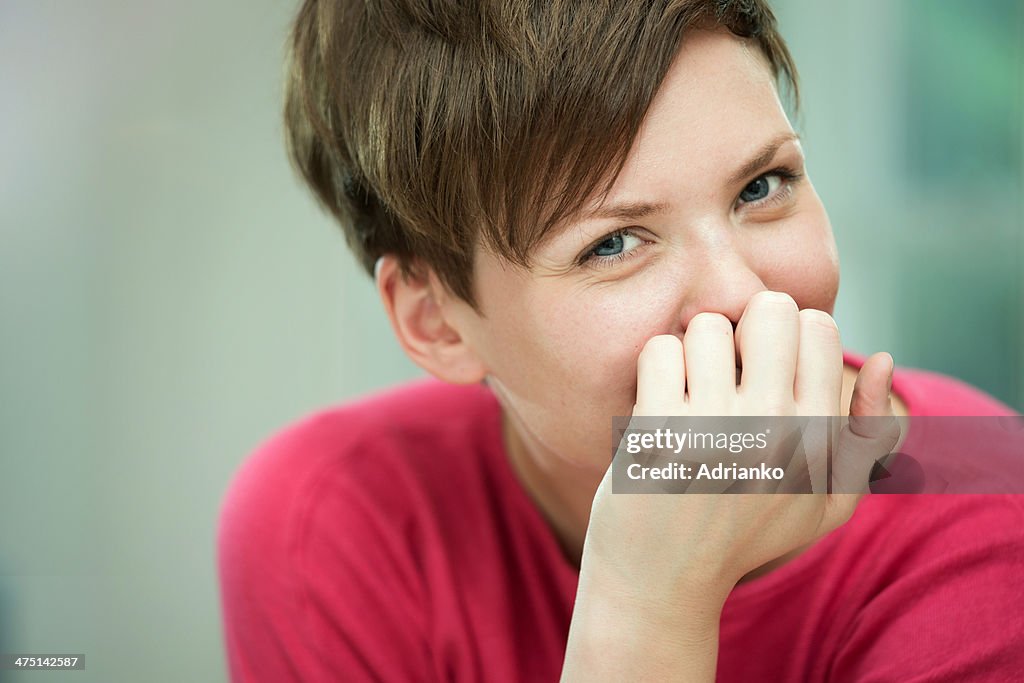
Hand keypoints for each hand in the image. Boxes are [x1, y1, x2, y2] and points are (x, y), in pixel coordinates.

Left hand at [585, 290, 899, 602]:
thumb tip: (883, 358)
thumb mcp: (827, 502)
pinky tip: (657, 402)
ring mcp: (714, 427)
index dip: (787, 334)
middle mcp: (773, 425)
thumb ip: (867, 433)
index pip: (818, 325)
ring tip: (689, 388)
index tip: (764, 367)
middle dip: (745, 325)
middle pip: (769, 308)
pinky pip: (660, 351)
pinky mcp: (658, 430)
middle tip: (726, 366)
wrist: (664, 581)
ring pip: (707, 324)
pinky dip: (655, 368)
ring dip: (694, 349)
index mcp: (818, 434)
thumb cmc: (746, 534)